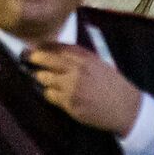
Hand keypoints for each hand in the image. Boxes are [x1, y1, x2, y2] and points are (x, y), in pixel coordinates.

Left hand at [27, 41, 142, 136]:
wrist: (126, 108)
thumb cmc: (113, 85)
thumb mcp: (99, 64)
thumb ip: (80, 57)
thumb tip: (57, 52)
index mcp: (86, 58)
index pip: (59, 47)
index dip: (44, 46)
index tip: (35, 47)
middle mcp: (77, 70)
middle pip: (47, 60)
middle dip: (35, 58)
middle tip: (27, 58)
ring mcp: (72, 88)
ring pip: (45, 79)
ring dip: (41, 78)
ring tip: (40, 78)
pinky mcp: (70, 104)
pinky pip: (50, 95)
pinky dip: (49, 93)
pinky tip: (52, 93)